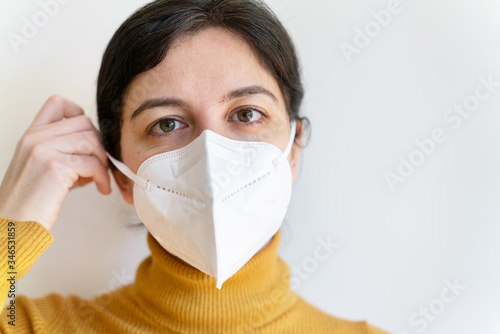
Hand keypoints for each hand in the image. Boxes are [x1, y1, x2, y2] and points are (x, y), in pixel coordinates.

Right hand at [0, 95, 110, 230]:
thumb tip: (95, 150)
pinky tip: (101, 188)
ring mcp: (43, 150)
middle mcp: (35, 138)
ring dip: (102, 161)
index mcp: (30, 136)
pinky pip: (92, 162)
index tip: (89, 136)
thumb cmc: (29, 204)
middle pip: (84, 122)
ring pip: (91, 140)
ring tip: (100, 178)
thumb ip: (63, 153)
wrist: (11, 227)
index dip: (80, 114)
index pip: (57, 103)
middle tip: (99, 164)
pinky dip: (102, 176)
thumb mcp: (41, 169)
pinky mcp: (55, 167)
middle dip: (98, 144)